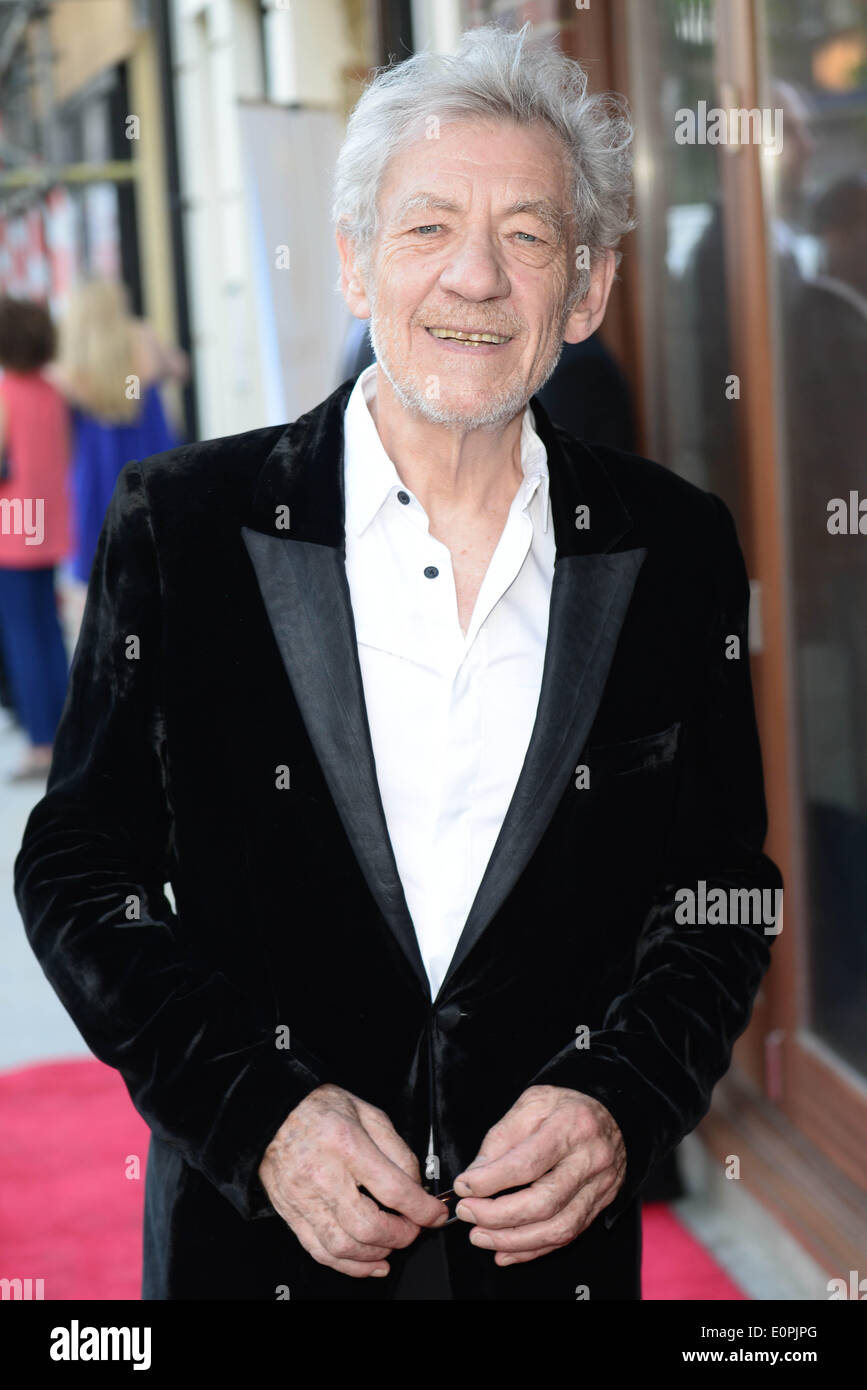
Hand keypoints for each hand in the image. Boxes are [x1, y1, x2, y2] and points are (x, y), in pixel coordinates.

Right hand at [258, 1083, 448, 1277]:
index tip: (434, 1214)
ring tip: (392, 1244)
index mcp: (346, 1144)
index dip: (422, 1209)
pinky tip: (368, 1263)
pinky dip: (348, 1266)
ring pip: (344, 1246)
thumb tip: (415, 1185)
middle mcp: (323, 1174)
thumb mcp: (367, 1112)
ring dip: (376, 1254)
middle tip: (414, 1228)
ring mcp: (303, 1198)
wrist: (273, 1113)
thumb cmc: (320, 1109)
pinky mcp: (291, 1214)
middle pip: (368, 1226)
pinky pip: (320, 1251)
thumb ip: (396, 1149)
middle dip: (401, 1235)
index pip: (393, 1189)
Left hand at [452, 1085, 625, 1265]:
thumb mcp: (532, 1103)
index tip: (464, 1186)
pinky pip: (567, 1236)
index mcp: (570, 1127)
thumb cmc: (567, 1107)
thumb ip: (503, 1137)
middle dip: (498, 1216)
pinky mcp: (599, 1206)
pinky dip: (533, 1250)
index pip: (528, 1163)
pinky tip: (506, 1251)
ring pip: (557, 1228)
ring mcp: (599, 1187)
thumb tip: (475, 1175)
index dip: (491, 1180)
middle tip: (468, 1214)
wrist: (613, 1113)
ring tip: (481, 1237)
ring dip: (513, 1240)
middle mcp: (590, 1160)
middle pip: (544, 1202)